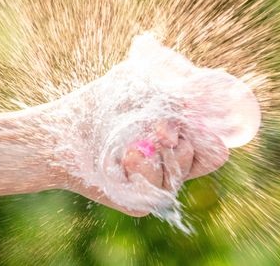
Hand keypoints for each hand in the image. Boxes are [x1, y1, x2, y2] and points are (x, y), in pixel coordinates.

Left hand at [46, 34, 259, 215]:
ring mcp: (158, 182)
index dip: (214, 134)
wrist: (65, 131)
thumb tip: (203, 83)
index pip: (214, 143)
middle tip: (160, 130)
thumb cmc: (103, 102)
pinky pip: (159, 190)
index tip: (198, 123)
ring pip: (182, 174)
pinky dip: (143, 170)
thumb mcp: (141, 79)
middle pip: (204, 157)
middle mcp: (171, 161)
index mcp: (178, 136)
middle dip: (183, 141)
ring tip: (132, 145)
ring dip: (160, 155)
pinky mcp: (142, 201)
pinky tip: (125, 159)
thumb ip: (177, 78)